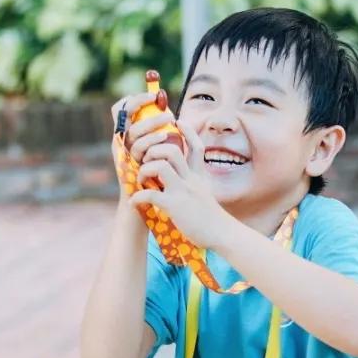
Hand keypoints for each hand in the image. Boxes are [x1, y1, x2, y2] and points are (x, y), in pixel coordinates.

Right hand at [109, 89, 187, 186]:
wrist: (144, 203)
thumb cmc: (153, 174)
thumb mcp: (155, 149)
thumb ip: (158, 131)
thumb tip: (169, 111)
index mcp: (124, 134)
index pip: (121, 109)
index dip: (134, 98)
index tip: (152, 94)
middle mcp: (120, 141)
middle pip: (125, 114)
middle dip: (142, 103)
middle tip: (159, 101)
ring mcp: (122, 153)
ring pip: (133, 131)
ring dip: (152, 121)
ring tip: (169, 118)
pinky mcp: (128, 165)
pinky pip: (138, 148)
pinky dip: (152, 140)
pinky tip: (165, 136)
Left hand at [130, 125, 227, 249]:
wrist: (223, 234)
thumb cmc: (213, 220)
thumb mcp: (206, 195)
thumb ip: (195, 186)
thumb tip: (185, 183)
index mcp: (198, 176)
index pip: (196, 146)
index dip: (187, 131)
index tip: (178, 122)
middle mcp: (191, 179)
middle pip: (172, 150)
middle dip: (154, 151)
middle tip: (147, 162)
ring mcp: (183, 191)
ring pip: (160, 165)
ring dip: (144, 170)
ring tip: (141, 180)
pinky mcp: (174, 206)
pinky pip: (150, 194)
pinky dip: (138, 197)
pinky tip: (134, 203)